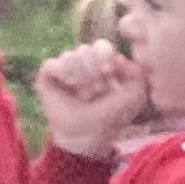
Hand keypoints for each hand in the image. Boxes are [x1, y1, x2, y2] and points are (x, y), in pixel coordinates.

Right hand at [37, 41, 149, 161]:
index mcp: (102, 63)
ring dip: (81, 77)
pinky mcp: (47, 75)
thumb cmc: (110, 117)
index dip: (105, 56)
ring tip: (84, 95)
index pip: (102, 46)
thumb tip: (118, 57)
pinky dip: (63, 76)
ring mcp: (64, 67)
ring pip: (70, 56)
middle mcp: (82, 62)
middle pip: (86, 49)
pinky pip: (53, 64)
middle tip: (97, 90)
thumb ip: (137, 73)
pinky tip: (69, 88)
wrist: (86, 136)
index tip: (109, 72)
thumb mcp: (135, 97)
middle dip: (93, 70)